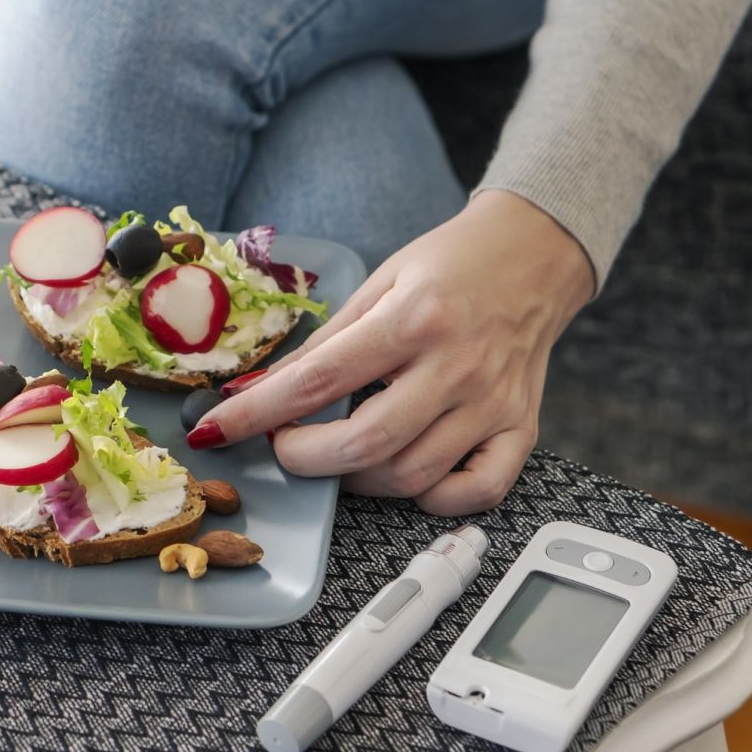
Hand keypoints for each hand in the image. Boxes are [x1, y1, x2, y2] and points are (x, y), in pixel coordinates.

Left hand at [191, 190, 594, 514]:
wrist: (537, 253)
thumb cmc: (450, 265)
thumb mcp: (378, 282)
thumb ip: (326, 343)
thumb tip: (262, 391)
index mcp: (413, 319)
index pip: (317, 380)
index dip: (257, 412)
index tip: (215, 430)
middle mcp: (457, 366)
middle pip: (364, 444)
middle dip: (304, 458)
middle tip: (285, 445)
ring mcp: (492, 403)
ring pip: (411, 476)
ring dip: (356, 480)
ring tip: (337, 455)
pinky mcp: (522, 428)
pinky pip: (476, 492)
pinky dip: (432, 498)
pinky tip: (404, 473)